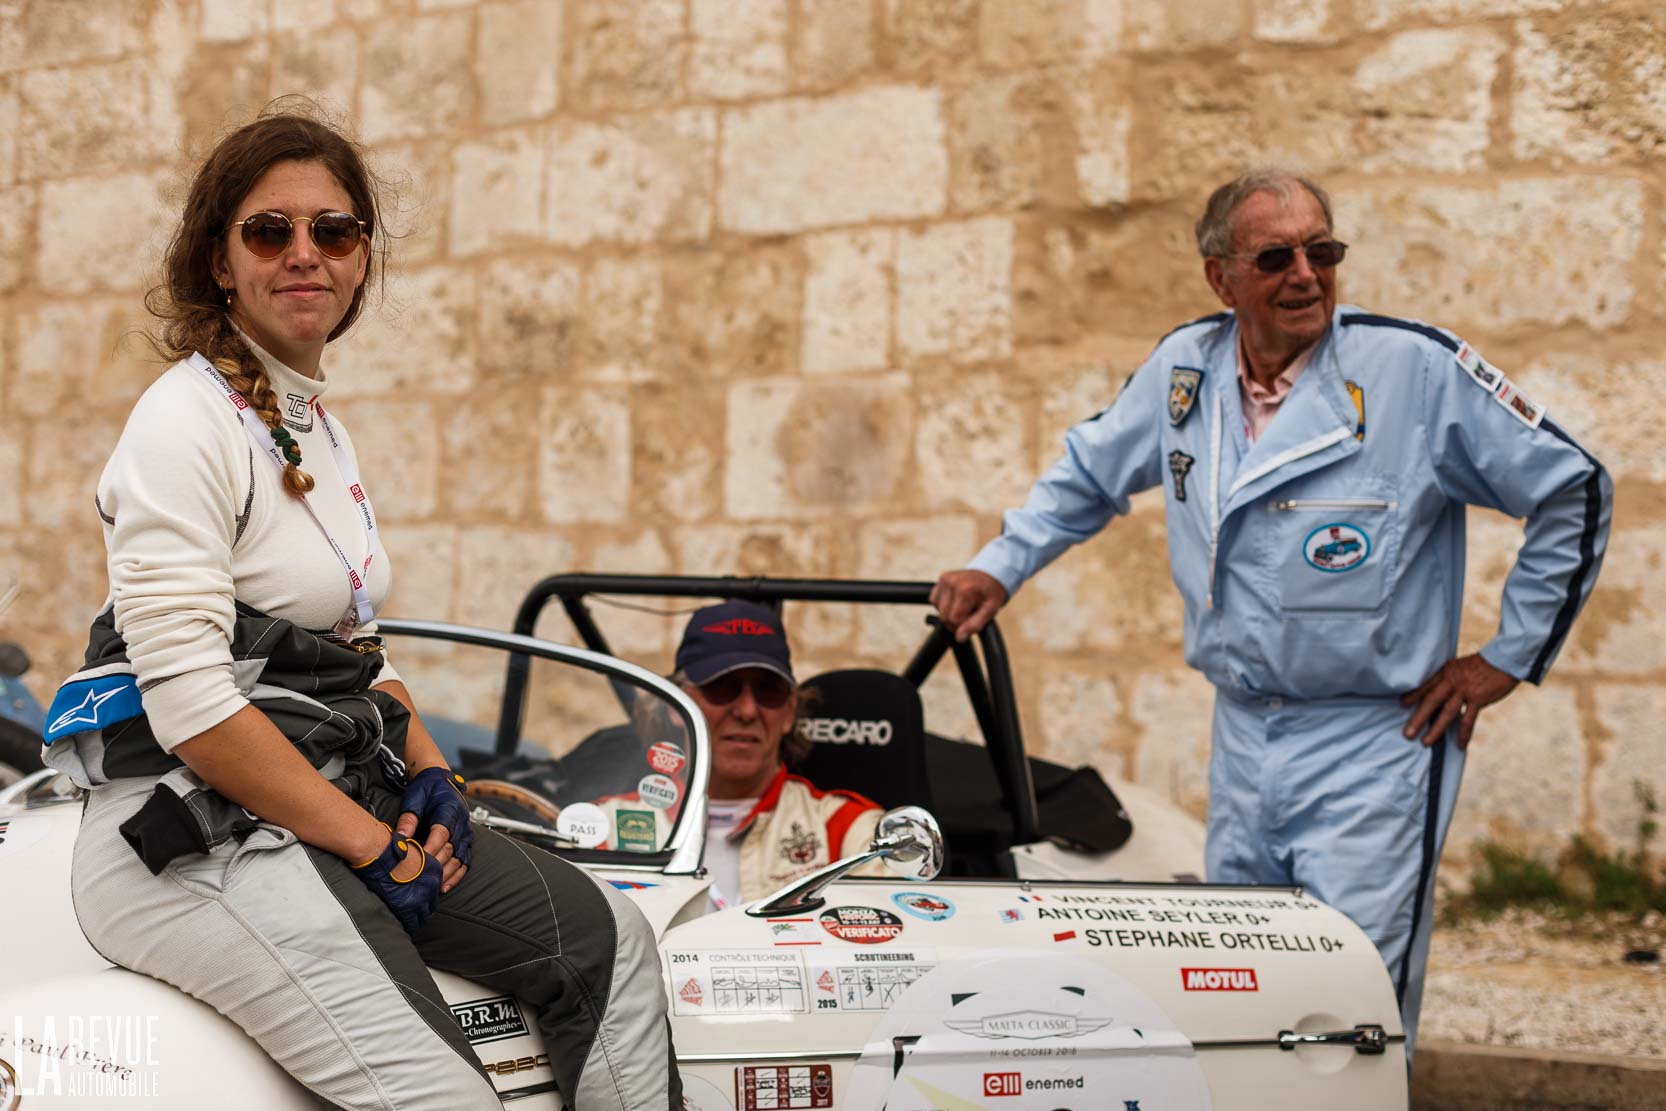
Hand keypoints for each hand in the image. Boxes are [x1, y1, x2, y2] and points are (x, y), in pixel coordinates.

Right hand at [352, 832, 442, 932]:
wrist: (383, 853)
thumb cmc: (390, 849)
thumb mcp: (411, 854)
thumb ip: (414, 864)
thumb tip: (408, 870)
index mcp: (434, 871)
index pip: (434, 890)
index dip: (426, 898)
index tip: (419, 903)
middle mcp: (432, 885)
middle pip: (431, 905)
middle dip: (423, 911)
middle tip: (415, 917)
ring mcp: (422, 897)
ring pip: (423, 916)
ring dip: (416, 920)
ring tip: (409, 925)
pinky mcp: (409, 906)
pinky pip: (412, 922)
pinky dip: (409, 925)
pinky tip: (404, 927)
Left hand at [396, 767, 471, 893]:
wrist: (439, 781)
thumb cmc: (425, 790)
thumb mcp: (413, 800)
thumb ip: (408, 819)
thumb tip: (400, 839)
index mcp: (449, 808)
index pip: (442, 832)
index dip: (431, 847)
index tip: (420, 861)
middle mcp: (462, 821)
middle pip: (451, 847)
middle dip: (437, 864)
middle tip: (423, 879)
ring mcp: (466, 832)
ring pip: (460, 857)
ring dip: (447, 873)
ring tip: (434, 887)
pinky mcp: (466, 840)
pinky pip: (465, 861)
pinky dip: (457, 875)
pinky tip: (445, 886)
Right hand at [929, 569, 1008, 642]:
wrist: (991, 574)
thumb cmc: (991, 593)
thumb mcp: (990, 610)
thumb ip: (974, 625)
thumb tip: (959, 638)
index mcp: (965, 590)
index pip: (954, 620)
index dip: (963, 625)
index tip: (972, 620)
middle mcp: (952, 582)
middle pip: (944, 616)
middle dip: (956, 620)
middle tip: (969, 614)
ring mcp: (945, 579)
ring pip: (938, 609)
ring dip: (949, 612)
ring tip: (964, 606)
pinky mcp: (941, 578)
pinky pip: (934, 600)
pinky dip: (943, 604)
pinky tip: (956, 600)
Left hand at [1400, 654, 1518, 748]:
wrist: (1504, 660)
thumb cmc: (1481, 665)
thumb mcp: (1459, 666)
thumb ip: (1448, 678)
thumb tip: (1437, 691)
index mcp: (1446, 671)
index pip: (1425, 685)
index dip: (1413, 695)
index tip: (1401, 704)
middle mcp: (1452, 681)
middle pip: (1431, 700)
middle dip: (1418, 718)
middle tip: (1407, 733)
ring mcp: (1465, 690)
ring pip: (1447, 712)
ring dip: (1436, 729)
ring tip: (1425, 742)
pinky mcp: (1478, 699)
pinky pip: (1468, 720)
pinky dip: (1463, 734)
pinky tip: (1459, 745)